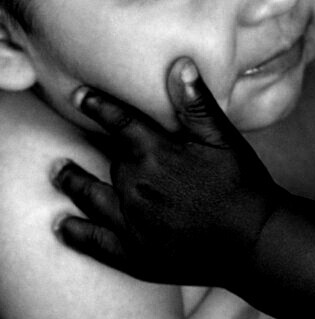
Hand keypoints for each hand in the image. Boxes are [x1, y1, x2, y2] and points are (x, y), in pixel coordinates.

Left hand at [51, 58, 281, 287]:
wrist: (254, 240)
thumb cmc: (241, 182)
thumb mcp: (222, 137)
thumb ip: (196, 102)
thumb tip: (179, 63)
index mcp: (156, 153)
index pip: (119, 122)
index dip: (97, 105)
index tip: (78, 95)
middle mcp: (136, 186)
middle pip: (105, 159)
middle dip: (87, 146)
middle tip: (65, 135)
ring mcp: (133, 223)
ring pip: (90, 196)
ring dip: (72, 182)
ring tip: (56, 172)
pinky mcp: (135, 255)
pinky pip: (96, 242)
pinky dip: (75, 234)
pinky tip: (61, 226)